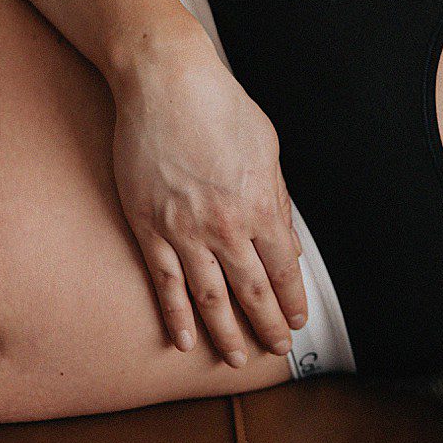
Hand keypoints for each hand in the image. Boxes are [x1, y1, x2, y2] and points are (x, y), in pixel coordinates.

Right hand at [110, 40, 306, 365]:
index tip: (294, 322)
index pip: (284, 271)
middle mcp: (226, 227)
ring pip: (210, 298)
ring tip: (233, 359)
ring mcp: (183, 230)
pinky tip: (183, 338)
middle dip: (266, 326)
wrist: (164, 83)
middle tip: (273, 350)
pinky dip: (175, 314)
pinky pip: (164, 282)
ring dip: (225, 333)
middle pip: (252, 292)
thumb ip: (276, 196)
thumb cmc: (218, 106)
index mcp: (261, 206)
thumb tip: (283, 235)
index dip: (291, 301)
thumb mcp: (267, 147)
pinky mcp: (148, 226)